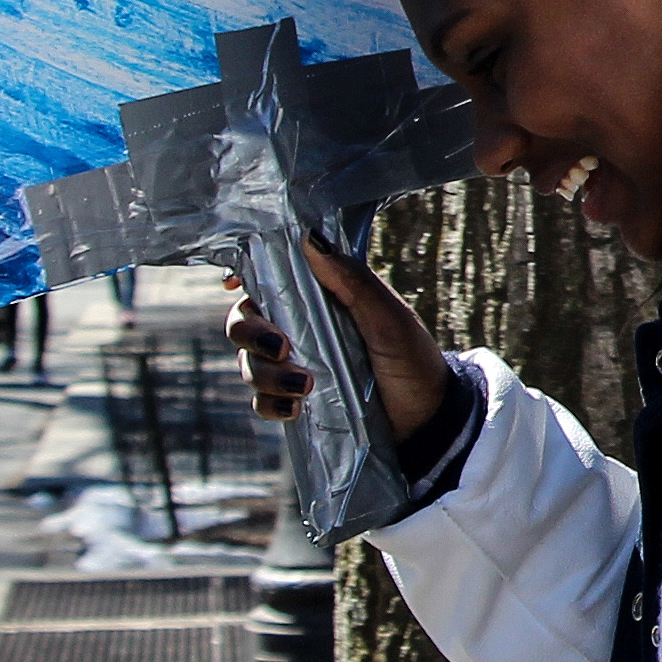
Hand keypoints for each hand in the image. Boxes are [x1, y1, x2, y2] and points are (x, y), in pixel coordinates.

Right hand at [224, 239, 452, 439]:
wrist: (428, 421)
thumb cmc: (413, 360)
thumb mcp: (388, 319)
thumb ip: (352, 281)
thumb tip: (310, 240)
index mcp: (321, 298)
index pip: (270, 280)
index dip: (245, 279)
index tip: (233, 286)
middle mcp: (301, 328)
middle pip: (245, 321)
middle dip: (251, 333)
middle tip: (282, 347)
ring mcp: (295, 366)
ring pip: (249, 362)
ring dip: (265, 374)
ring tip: (304, 386)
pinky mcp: (296, 402)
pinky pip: (262, 401)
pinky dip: (270, 404)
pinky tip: (295, 409)